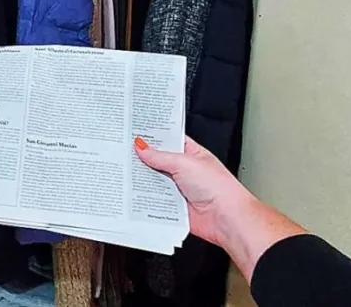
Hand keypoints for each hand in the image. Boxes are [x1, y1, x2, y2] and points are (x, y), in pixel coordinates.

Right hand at [134, 136, 305, 280]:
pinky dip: (145, 198)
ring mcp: (177, 188)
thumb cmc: (218, 188)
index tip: (133, 132)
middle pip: (156, 161)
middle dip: (142, 158)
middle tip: (123, 152)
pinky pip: (154, 200)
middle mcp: (183, 170)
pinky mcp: (173, 206)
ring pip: (153, 181)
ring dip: (142, 179)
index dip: (151, 136)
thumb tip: (142, 146)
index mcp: (190, 153)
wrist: (227, 219)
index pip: (167, 139)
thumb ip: (160, 156)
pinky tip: (134, 192)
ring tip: (125, 172)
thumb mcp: (185, 163)